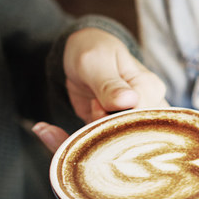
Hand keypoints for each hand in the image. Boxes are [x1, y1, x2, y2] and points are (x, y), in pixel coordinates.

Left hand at [32, 28, 168, 151]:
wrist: (80, 55)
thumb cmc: (91, 50)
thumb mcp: (95, 62)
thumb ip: (109, 84)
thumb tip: (128, 101)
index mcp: (150, 89)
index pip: (141, 118)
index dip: (115, 118)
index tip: (96, 104)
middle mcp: (147, 109)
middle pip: (131, 139)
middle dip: (101, 133)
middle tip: (86, 108)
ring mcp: (130, 123)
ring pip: (113, 148)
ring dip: (84, 140)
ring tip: (61, 120)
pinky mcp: (112, 131)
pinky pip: (97, 147)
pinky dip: (72, 143)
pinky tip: (48, 131)